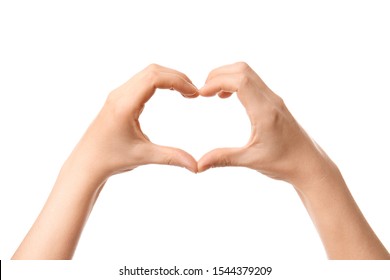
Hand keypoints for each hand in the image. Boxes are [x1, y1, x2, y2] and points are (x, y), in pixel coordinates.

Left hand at [68, 64, 198, 181]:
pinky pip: (141, 80)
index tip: (194, 93)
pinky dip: (159, 81)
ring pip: (147, 73)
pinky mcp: (119, 98)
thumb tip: (197, 167)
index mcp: (125, 105)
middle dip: (176, 77)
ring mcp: (118, 95)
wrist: (87, 162)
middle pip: (152, 70)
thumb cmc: (111, 160)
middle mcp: (120, 95)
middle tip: (194, 92)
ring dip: (168, 78)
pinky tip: (170, 92)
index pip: (154, 78)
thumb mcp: (144, 156)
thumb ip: (172, 157)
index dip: (177, 81)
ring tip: (185, 91)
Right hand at [198, 62, 331, 186]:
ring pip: (248, 73)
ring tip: (212, 93)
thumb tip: (198, 165)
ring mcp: (273, 99)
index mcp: (265, 112)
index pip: (240, 81)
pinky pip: (252, 82)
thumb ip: (223, 159)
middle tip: (203, 92)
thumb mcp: (251, 161)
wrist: (309, 164)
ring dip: (227, 77)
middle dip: (218, 75)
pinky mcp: (273, 102)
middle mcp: (270, 100)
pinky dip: (235, 82)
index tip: (201, 94)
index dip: (217, 81)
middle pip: (242, 70)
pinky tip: (226, 98)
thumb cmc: (285, 163)